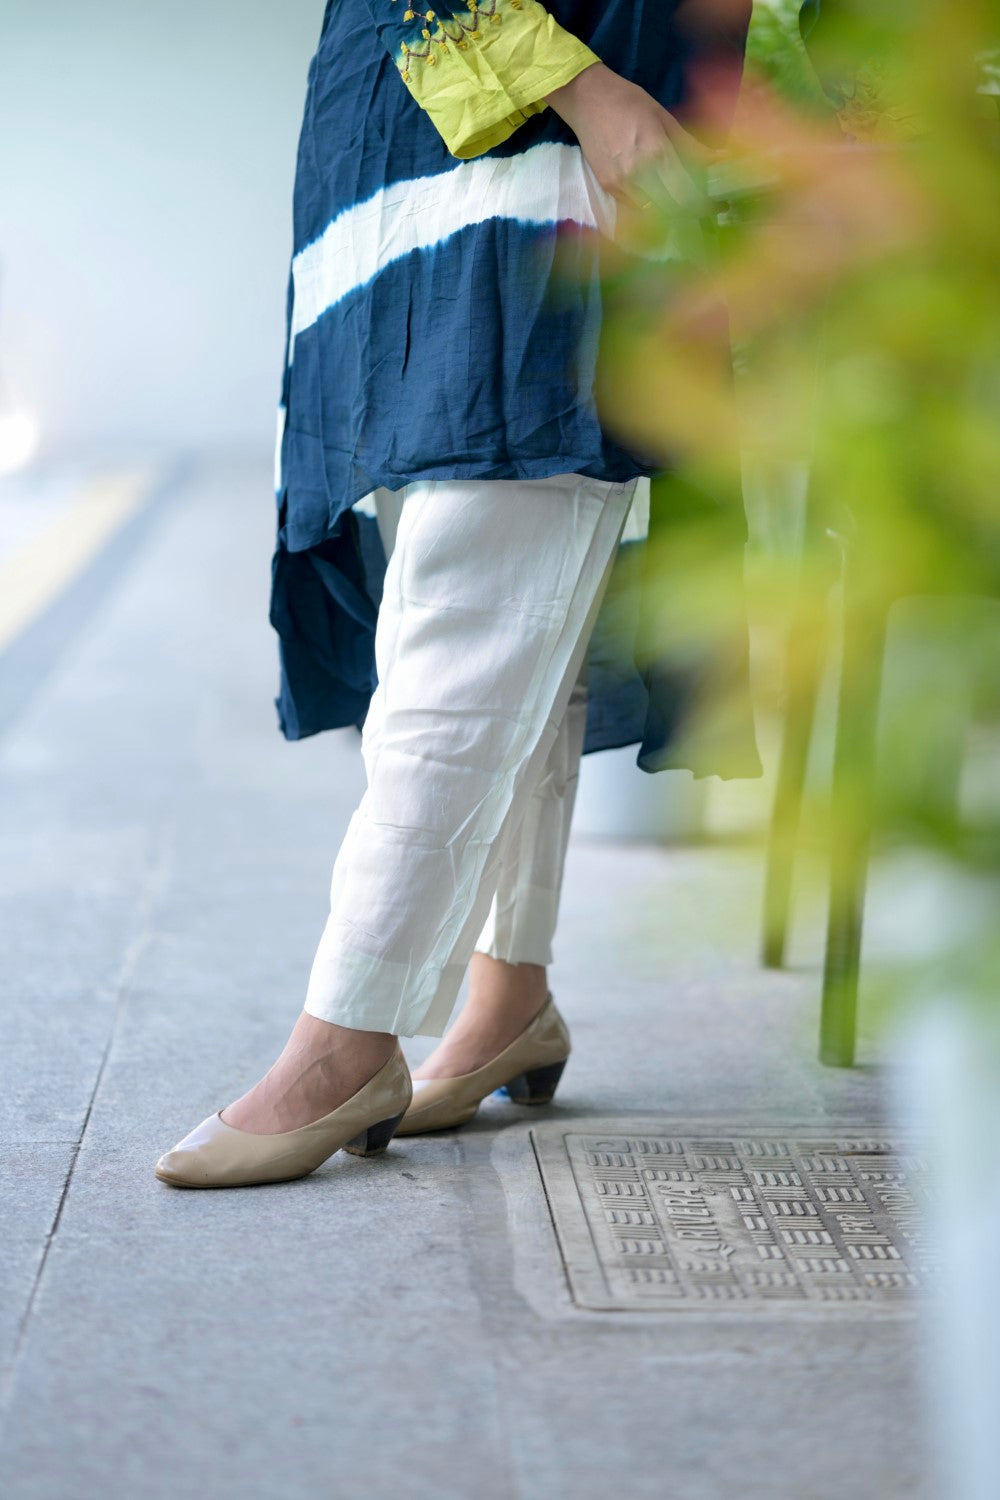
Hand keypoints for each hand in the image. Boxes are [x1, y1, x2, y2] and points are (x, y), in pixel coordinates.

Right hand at [545, 62, 713, 213]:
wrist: (587, 99)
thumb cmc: (629, 102)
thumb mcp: (664, 118)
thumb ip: (689, 144)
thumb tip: (717, 160)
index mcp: (657, 151)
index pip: (685, 192)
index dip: (702, 203)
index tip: (714, 206)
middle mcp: (639, 172)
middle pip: (670, 207)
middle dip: (687, 210)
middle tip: (699, 207)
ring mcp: (621, 183)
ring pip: (652, 212)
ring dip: (667, 211)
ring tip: (677, 202)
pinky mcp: (608, 188)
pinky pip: (634, 207)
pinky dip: (648, 206)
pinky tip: (655, 197)